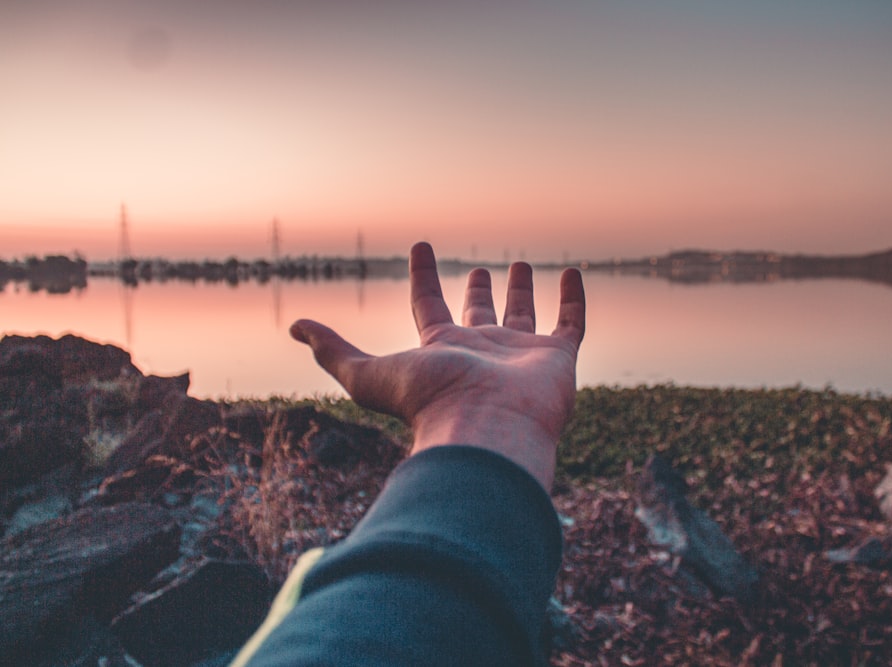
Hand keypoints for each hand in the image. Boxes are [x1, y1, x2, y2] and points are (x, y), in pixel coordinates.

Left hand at [290, 242, 584, 489]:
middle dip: (478, 292)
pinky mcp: (557, 358)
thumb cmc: (430, 402)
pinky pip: (570, 322)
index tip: (421, 247)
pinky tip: (574, 273)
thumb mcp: (369, 374)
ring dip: (522, 291)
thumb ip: (334, 351)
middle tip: (480, 270)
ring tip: (520, 265)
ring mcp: (520, 354)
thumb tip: (294, 326)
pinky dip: (574, 298)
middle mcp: (482, 351)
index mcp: (442, 351)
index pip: (429, 307)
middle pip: (479, 314)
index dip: (423, 277)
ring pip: (523, 315)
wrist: (487, 429)